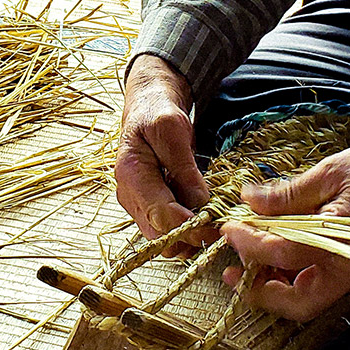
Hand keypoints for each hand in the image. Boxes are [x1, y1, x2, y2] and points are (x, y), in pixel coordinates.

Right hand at [115, 54, 209, 238]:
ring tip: (214, 218)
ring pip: (166, 240)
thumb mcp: (172, 130)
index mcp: (131, 175)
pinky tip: (204, 214)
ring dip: (191, 237)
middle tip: (220, 222)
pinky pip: (169, 230)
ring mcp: (138, 205)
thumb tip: (200, 203)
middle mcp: (130, 197)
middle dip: (191, 235)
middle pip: (161, 236)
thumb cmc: (157, 114)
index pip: (159, 214)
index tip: (214, 224)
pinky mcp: (150, 208)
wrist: (148, 109)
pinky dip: (188, 229)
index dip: (188, 225)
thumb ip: (184, 168)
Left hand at [222, 133, 349, 320]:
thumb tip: (249, 200)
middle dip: (260, 293)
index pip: (286, 253)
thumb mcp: (329, 173)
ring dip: (272, 286)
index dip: (251, 245)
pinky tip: (272, 252)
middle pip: (299, 303)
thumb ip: (287, 194)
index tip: (229, 229)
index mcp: (344, 241)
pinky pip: (316, 284)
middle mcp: (349, 267)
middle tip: (232, 270)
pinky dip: (289, 276)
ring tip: (249, 257)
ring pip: (306, 299)